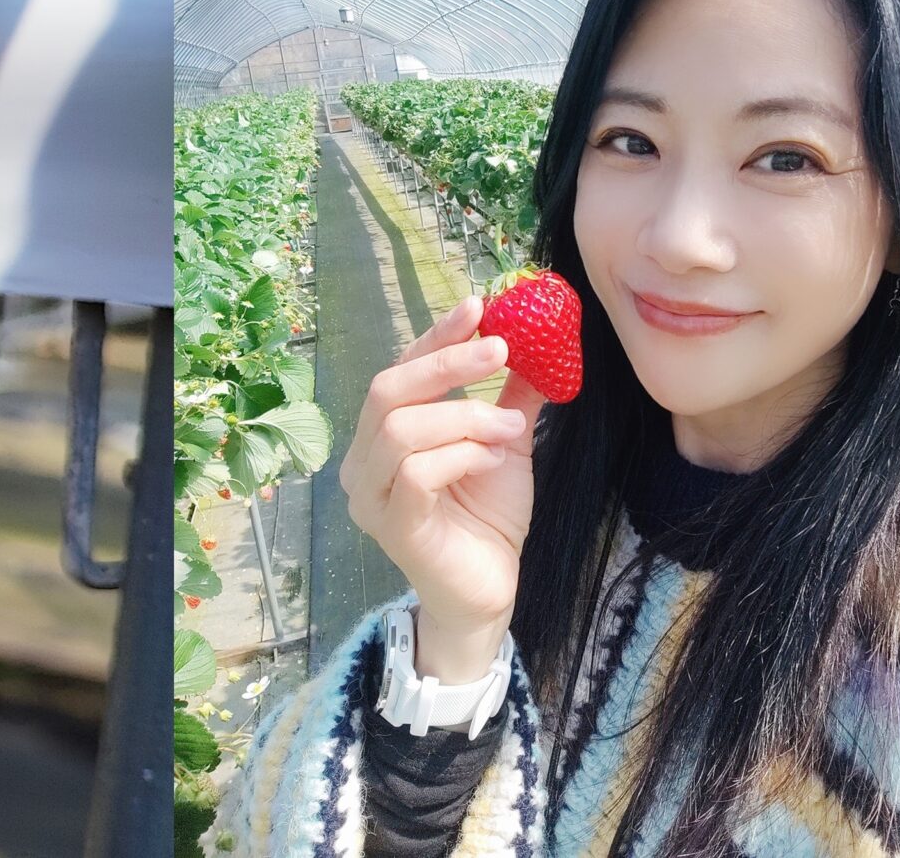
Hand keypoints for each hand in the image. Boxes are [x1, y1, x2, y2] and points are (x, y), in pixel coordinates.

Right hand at [339, 292, 544, 646]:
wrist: (488, 593)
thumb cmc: (486, 518)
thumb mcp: (501, 445)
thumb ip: (508, 399)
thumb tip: (537, 345)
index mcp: (379, 433)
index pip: (399, 369)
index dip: (435, 335)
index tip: (477, 305)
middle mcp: (361, 459)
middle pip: (386, 389)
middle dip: (446, 364)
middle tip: (500, 349)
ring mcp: (370, 495)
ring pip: (401, 429)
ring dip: (465, 418)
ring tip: (509, 428)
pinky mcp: (391, 527)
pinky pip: (415, 474)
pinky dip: (460, 456)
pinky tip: (493, 462)